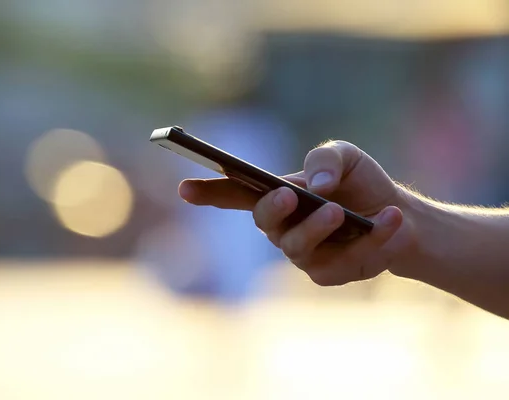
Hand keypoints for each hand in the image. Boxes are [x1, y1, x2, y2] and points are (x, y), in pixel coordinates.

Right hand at [178, 140, 417, 285]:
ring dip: (321, 228)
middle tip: (290, 195)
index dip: (208, 193)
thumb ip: (326, 158)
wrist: (400, 216)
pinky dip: (373, 240)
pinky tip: (393, 222)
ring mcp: (303, 255)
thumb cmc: (361, 183)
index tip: (184, 190)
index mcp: (277, 195)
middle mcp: (282, 228)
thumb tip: (315, 186)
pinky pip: (344, 263)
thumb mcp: (347, 156)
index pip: (235, 194)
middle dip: (273, 210)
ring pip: (299, 248)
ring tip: (346, 211)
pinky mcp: (330, 274)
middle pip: (264, 222)